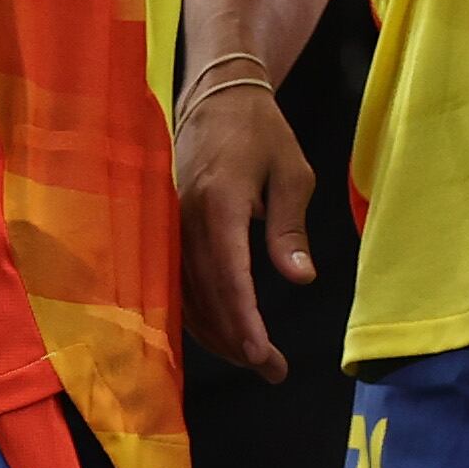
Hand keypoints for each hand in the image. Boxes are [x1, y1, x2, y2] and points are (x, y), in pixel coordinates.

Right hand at [175, 75, 317, 379]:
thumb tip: (301, 279)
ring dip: (217, 334)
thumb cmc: (262, 134)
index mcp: (219, 204)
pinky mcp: (167, 230)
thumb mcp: (292, 173)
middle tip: (273, 370)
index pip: (229, 278)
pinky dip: (199, 313)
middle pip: (205, 297)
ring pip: (186, 296)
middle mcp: (186, 220)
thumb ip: (290, 228)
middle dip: (237, 341)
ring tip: (256, 360)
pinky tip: (223, 333)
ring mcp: (171, 226)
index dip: (244, 322)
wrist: (217, 97)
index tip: (263, 356)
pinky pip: (177, 283)